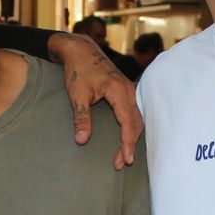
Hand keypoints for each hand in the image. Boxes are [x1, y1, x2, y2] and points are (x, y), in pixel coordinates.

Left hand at [47, 32, 141, 169]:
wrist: (80, 50)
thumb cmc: (78, 70)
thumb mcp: (76, 95)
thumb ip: (81, 118)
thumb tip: (81, 141)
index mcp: (118, 90)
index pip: (127, 122)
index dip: (127, 143)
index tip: (125, 159)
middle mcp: (128, 91)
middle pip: (136, 123)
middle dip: (130, 145)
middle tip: (122, 164)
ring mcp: (129, 90)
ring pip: (137, 119)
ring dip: (131, 138)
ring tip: (123, 156)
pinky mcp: (126, 92)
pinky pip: (134, 113)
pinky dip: (131, 128)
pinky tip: (126, 139)